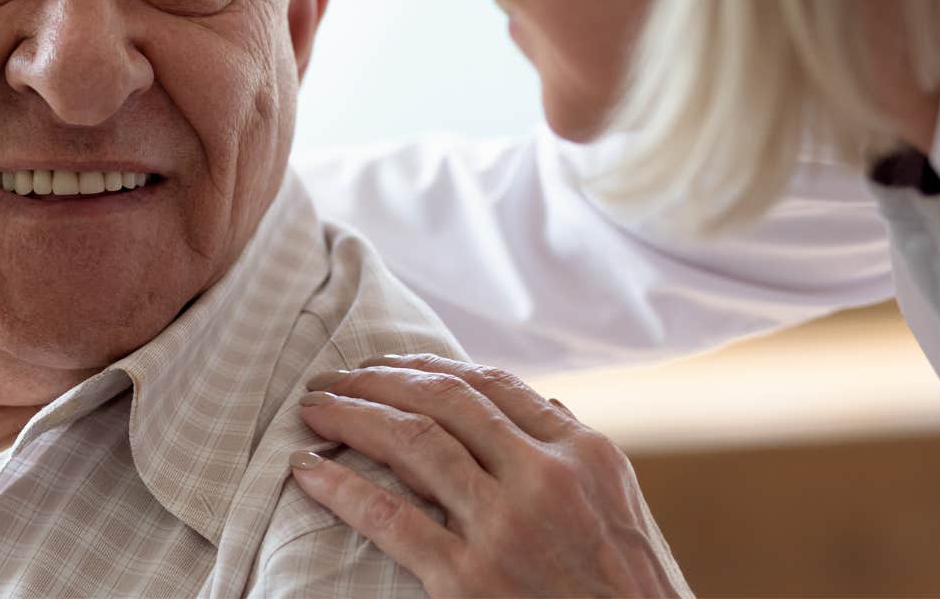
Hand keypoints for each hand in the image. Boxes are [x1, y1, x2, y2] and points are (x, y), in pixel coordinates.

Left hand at [291, 354, 688, 596]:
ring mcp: (506, 528)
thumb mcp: (621, 511)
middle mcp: (545, 479)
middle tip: (333, 378)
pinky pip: (389, 517)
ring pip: (413, 441)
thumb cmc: (632, 594)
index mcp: (586, 455)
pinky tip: (307, 468)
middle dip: (378, 380)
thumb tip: (541, 405)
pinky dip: (339, 486)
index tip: (387, 363)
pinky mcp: (469, 581)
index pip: (494, 385)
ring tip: (313, 409)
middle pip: (445, 400)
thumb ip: (575, 458)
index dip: (430, 366)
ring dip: (352, 415)